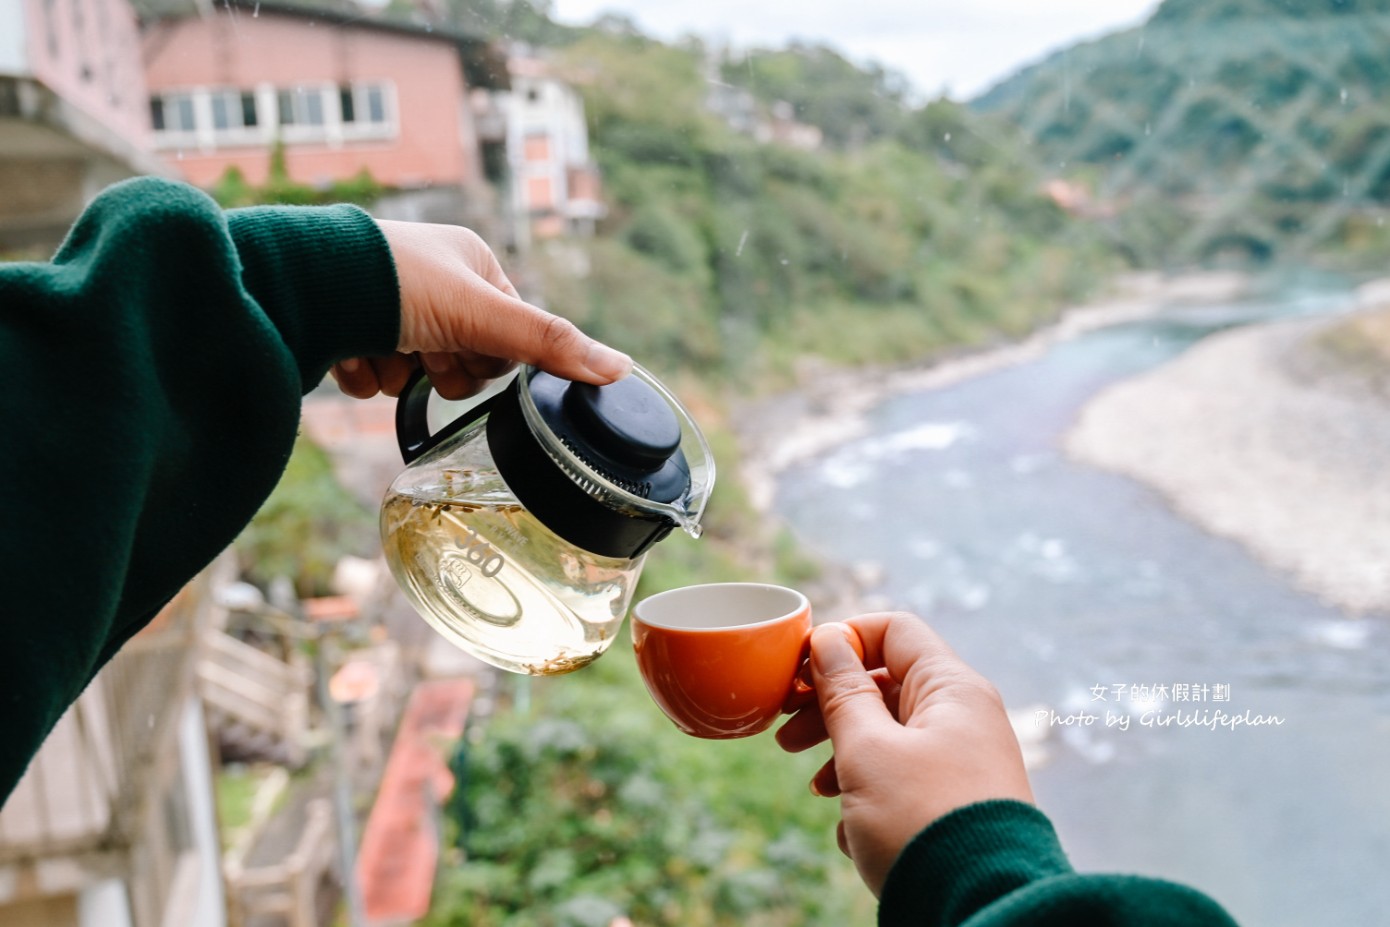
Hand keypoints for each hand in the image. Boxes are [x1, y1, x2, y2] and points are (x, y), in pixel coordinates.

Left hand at [331, 220, 631, 398]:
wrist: (304, 287)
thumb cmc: (395, 283)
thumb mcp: (483, 313)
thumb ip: (548, 344)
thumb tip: (620, 368)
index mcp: (470, 264)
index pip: (508, 336)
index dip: (490, 356)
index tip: (467, 349)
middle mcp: (431, 282)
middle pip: (465, 362)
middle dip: (442, 367)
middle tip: (422, 349)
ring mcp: (388, 308)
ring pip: (417, 375)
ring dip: (399, 374)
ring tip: (379, 346)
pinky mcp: (350, 333)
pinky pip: (374, 378)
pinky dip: (363, 374)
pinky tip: (348, 351)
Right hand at [776, 613, 1033, 895]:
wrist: (978, 908)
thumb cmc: (921, 821)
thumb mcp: (867, 750)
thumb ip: (842, 692)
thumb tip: (827, 641)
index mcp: (951, 689)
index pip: (892, 631)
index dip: (841, 641)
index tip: (798, 673)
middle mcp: (964, 717)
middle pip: (885, 685)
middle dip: (830, 706)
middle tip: (786, 732)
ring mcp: (962, 761)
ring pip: (890, 736)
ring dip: (844, 755)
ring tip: (816, 787)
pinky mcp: (955, 802)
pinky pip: (904, 780)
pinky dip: (871, 795)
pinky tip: (854, 830)